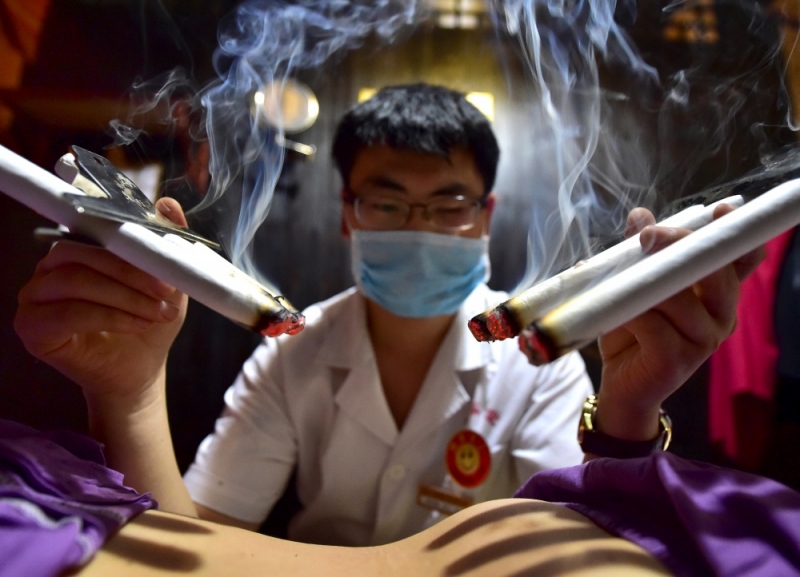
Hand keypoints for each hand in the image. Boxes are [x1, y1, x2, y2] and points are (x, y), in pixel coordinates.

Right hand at [14, 198, 188, 400]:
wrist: (139, 371)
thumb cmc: (147, 324)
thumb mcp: (168, 283)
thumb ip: (165, 244)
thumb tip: (168, 203)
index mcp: (78, 250)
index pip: (92, 228)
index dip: (129, 239)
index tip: (165, 257)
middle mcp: (50, 268)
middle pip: (82, 253)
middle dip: (131, 272)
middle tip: (167, 290)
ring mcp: (35, 296)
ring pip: (76, 281)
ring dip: (125, 296)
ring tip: (158, 312)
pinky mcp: (32, 327)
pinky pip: (68, 313)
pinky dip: (110, 316)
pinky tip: (138, 324)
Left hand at [594, 203, 764, 440]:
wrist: (620, 385)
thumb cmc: (632, 331)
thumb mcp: (633, 285)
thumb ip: (639, 252)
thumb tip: (640, 215)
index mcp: (716, 293)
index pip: (740, 259)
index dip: (735, 234)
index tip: (724, 210)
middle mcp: (721, 315)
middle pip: (715, 271)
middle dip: (680, 246)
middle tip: (649, 235)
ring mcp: (703, 340)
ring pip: (679, 298)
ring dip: (644, 284)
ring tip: (617, 283)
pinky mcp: (677, 360)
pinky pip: (653, 325)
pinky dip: (629, 313)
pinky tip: (615, 314)